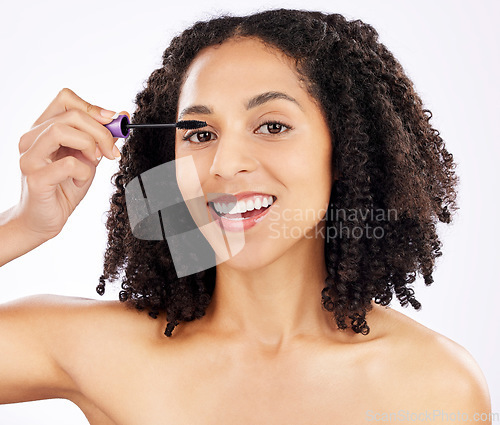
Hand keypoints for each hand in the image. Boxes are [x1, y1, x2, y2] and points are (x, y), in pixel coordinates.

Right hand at [13, 87, 128, 241]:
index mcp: (43, 129)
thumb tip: (123, 116)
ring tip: (94, 161)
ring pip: (61, 130)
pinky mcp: (35, 178)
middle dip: (100, 131)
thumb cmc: (64, 187)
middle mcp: (31, 139)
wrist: (45, 219)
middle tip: (110, 151)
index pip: (65, 98)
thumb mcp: (89, 158)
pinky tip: (79, 181)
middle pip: (70, 114)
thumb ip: (102, 138)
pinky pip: (67, 164)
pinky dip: (83, 171)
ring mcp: (30, 157)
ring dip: (89, 144)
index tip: (113, 122)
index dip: (93, 108)